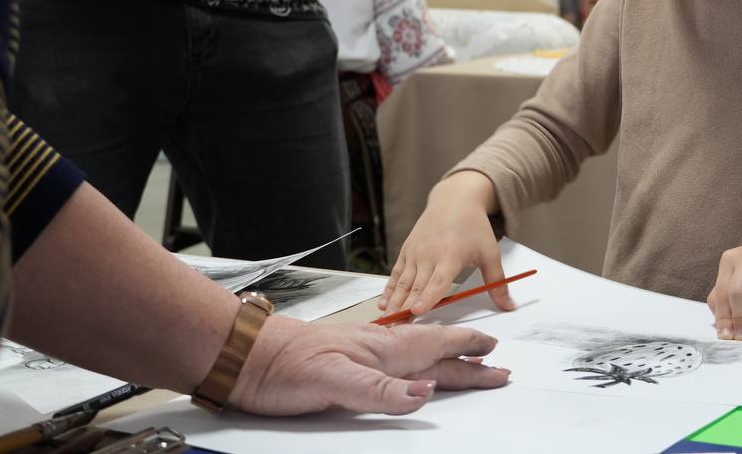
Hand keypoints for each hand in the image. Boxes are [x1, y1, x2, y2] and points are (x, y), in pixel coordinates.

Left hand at [229, 317, 509, 415]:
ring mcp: (363, 357)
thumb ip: (380, 388)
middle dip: (469, 360)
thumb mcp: (333, 379)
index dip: (469, 352)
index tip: (496, 357)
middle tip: (497, 367)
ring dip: (447, 362)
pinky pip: (395, 369)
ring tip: (468, 363)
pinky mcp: (346, 368)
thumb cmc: (282, 364)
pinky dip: (416, 370)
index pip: (438, 348)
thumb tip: (425, 392)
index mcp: (383, 350)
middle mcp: (378, 351)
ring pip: (417, 359)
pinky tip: (411, 374)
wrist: (244, 356)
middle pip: (435, 355)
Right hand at [377, 171, 514, 316]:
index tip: (417, 311)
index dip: (427, 297)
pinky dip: (389, 289)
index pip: (438, 281)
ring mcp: (415, 252)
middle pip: (416, 286)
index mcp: (450, 255)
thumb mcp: (490, 252)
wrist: (454, 199)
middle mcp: (429, 254)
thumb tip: (509, 306)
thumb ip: (497, 282)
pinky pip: (396, 273)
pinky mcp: (407, 250)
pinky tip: (383, 304)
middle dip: (405, 308)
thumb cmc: (473, 226)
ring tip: (387, 322)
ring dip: (394, 302)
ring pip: (403, 282)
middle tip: (397, 329)